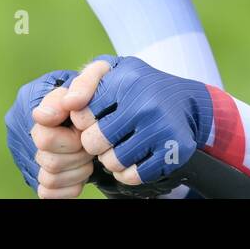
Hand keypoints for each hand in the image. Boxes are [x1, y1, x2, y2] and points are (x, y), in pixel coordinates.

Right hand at [4, 68, 94, 197]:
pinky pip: (48, 193)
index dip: (71, 138)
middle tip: (88, 144)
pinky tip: (78, 171)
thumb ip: (83, 85)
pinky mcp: (36, 177)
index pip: (45, 136)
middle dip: (76, 154)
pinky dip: (69, 186)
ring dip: (76, 171)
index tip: (82, 131)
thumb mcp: (94, 79)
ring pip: (49, 178)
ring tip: (86, 156)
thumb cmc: (94, 92)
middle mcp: (22, 130)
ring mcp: (27, 155)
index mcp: (31, 102)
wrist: (94, 108)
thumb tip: (65, 106)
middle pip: (49, 161)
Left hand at [62, 54, 214, 186]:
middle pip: (93, 142)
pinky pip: (134, 176)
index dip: (83, 121)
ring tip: (119, 145)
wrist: (186, 100)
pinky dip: (128, 172)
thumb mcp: (112, 72)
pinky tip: (133, 157)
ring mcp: (161, 128)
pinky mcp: (175, 150)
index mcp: (126, 81)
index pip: (81, 116)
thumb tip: (63, 106)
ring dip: (110, 159)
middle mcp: (144, 104)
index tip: (95, 116)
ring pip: (112, 162)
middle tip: (106, 135)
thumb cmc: (138, 86)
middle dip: (95, 142)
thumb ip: (83, 83)